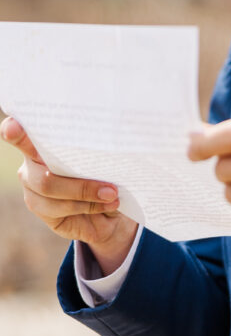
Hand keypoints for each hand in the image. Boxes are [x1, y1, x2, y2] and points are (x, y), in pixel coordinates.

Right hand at [1, 116, 138, 274]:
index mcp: (46, 141)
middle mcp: (32, 163)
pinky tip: (106, 205)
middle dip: (81, 184)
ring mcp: (32, 187)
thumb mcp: (107, 160)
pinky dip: (87, 206)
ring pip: (50, 190)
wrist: (112, 210)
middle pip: (44, 173)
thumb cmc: (108, 174)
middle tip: (111, 189)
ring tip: (113, 196)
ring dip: (87, 195)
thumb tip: (108, 151)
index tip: (12, 126)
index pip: (23, 134)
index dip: (14, 131)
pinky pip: (59, 209)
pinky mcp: (39, 209)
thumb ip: (97, 153)